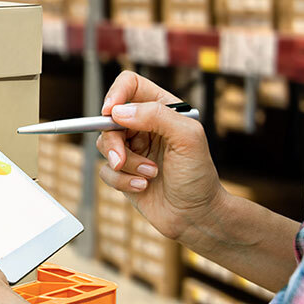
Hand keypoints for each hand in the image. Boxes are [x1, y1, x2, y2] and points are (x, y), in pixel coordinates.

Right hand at [95, 71, 228, 245]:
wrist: (197, 217)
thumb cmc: (199, 178)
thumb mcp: (188, 138)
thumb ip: (157, 116)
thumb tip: (118, 112)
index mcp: (163, 110)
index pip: (130, 85)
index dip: (116, 94)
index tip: (110, 112)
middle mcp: (145, 126)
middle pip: (109, 118)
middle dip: (113, 141)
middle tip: (121, 158)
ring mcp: (133, 149)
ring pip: (104, 145)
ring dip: (125, 164)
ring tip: (149, 175)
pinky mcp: (123, 172)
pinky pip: (105, 171)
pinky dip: (121, 181)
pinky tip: (143, 187)